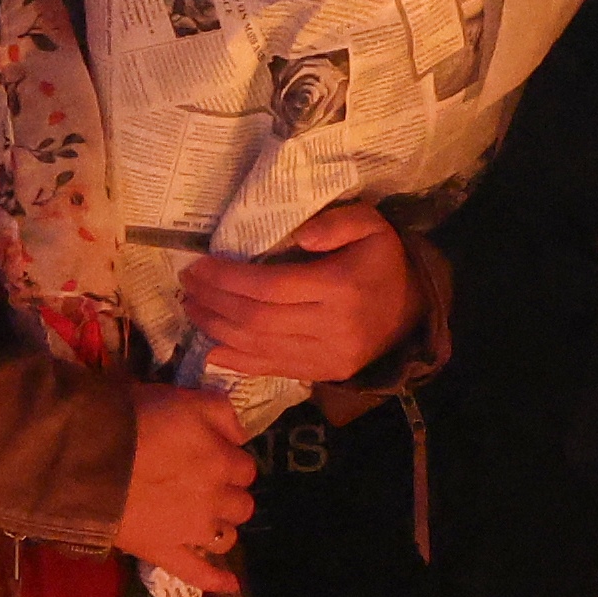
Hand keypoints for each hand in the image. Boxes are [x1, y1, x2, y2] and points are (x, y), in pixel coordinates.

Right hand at [115, 382, 258, 582]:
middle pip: (241, 504)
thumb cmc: (133, 420)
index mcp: (221, 460)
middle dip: (228, 495)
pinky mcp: (166, 552)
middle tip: (204, 486)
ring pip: (227, 537)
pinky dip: (216, 581)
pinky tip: (231, 584)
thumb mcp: (183, 398)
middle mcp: (214, 499)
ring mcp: (191, 531)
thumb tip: (241, 435)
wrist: (88, 457)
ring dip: (221, 528)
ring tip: (204, 521)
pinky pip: (198, 574)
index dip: (228, 460)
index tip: (209, 455)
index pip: (245, 467)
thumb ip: (220, 411)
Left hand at [180, 199, 423, 391]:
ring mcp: (326, 356)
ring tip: (192, 309)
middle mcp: (332, 327)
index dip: (228, 279)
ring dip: (217, 329)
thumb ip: (337, 222)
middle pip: (257, 319)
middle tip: (187, 285)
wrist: (410, 311)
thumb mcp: (371, 225)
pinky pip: (271, 369)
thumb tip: (299, 236)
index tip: (199, 266)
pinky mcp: (321, 374)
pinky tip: (210, 346)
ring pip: (258, 347)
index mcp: (341, 288)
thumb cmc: (381, 261)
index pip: (270, 287)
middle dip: (214, 302)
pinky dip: (236, 360)